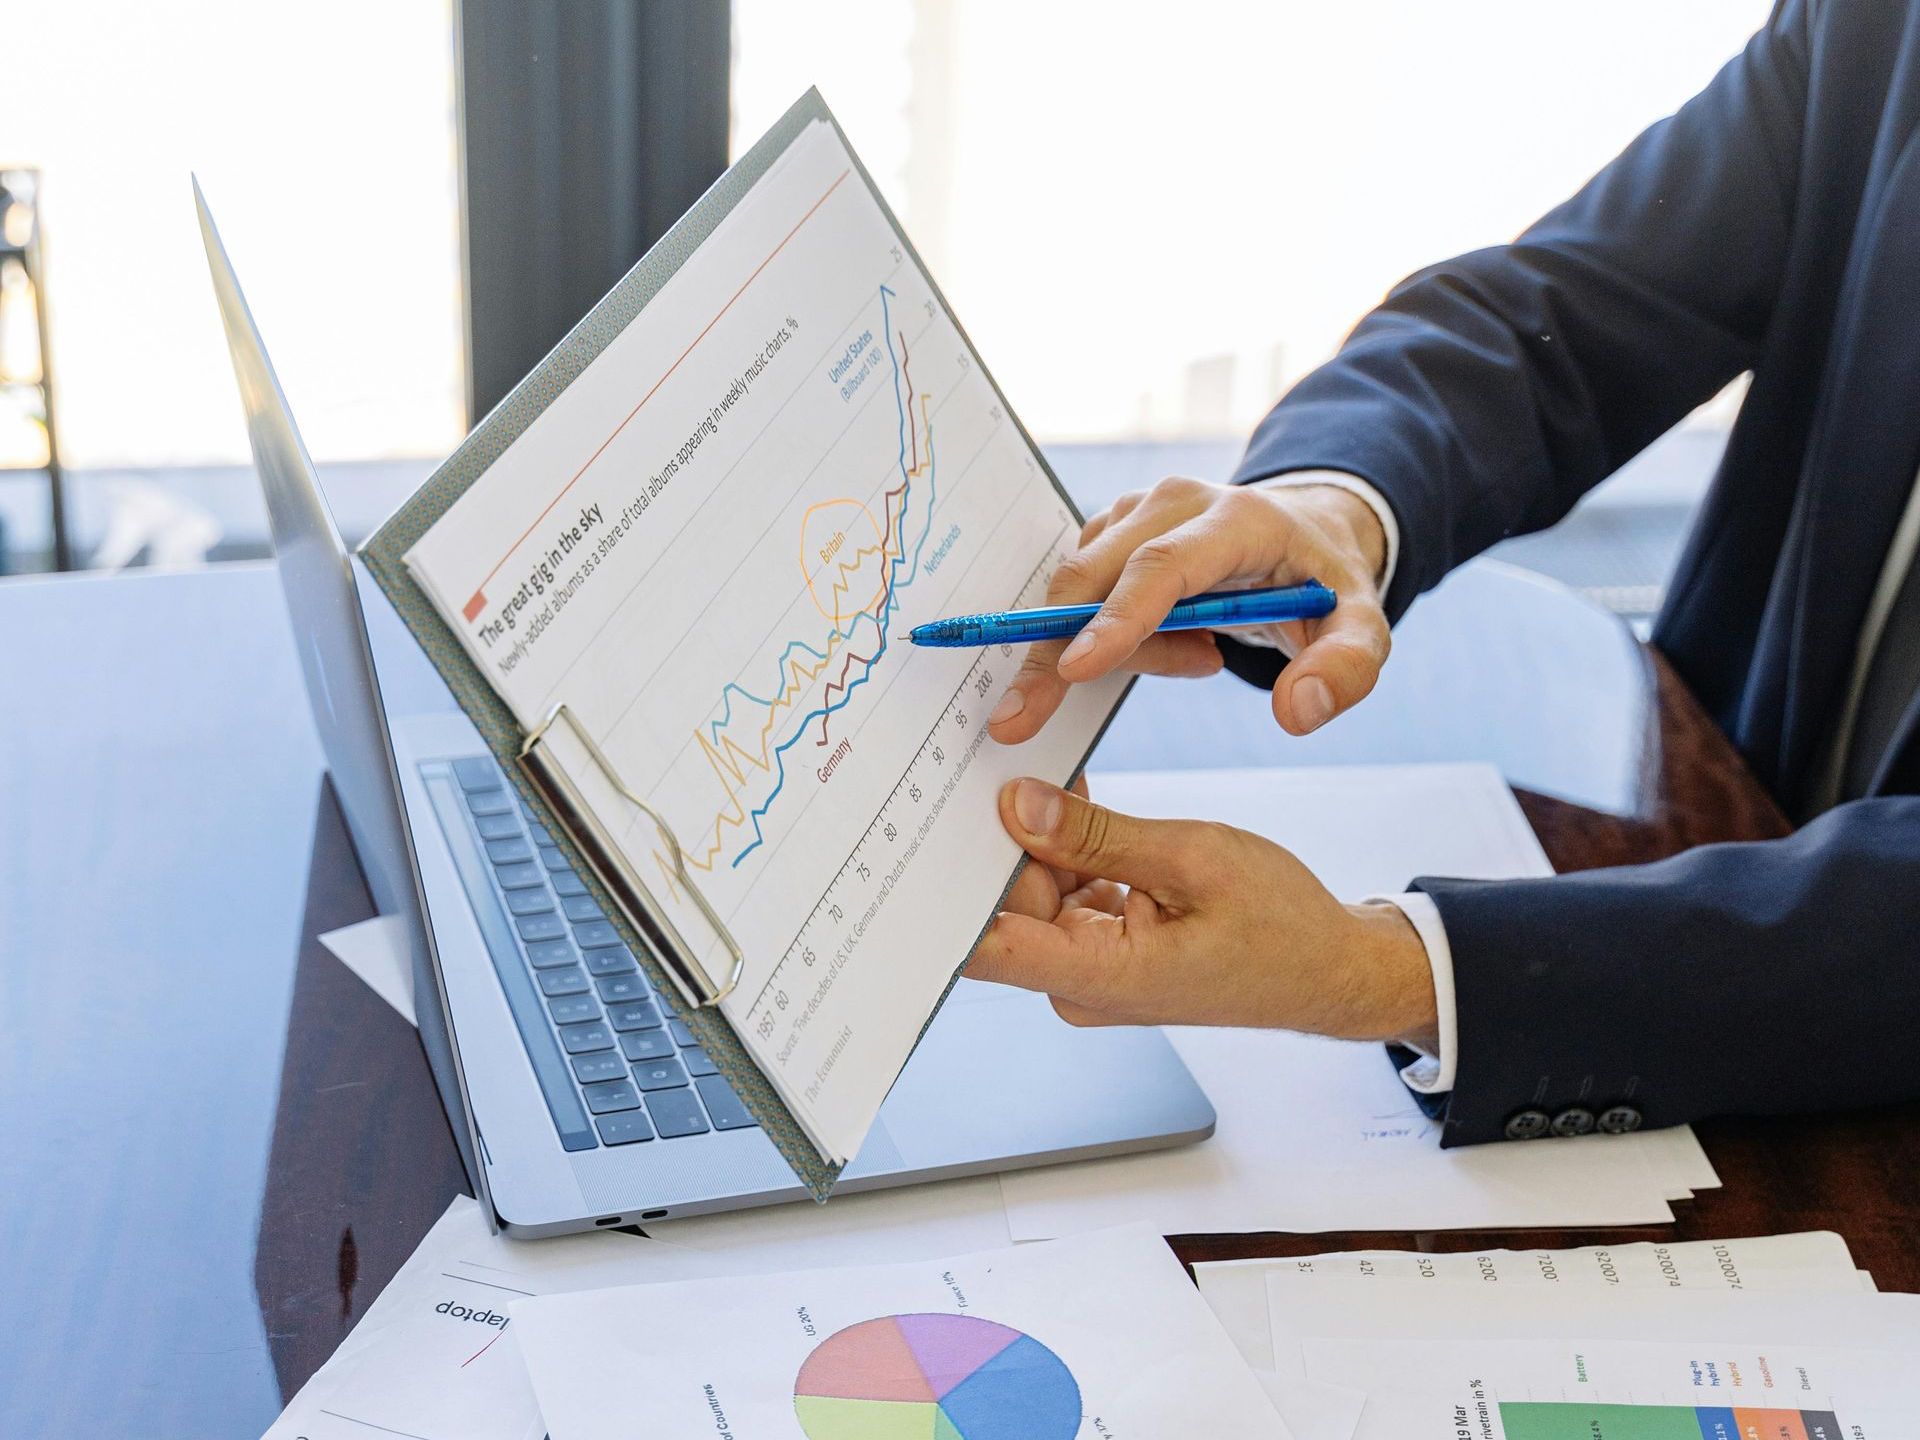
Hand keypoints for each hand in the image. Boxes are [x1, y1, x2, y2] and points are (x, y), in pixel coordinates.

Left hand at [971, 777, 1437, 1047]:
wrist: (1328, 969)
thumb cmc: (1281, 925)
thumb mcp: (1192, 857)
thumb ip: (1097, 835)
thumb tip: (1018, 806)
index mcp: (1100, 976)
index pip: (983, 947)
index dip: (942, 891)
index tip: (924, 829)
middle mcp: (1081, 982)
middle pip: (1004, 904)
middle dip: (1001, 837)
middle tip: (998, 761)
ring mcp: (1091, 967)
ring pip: (1033, 891)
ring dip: (1039, 838)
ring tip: (1046, 775)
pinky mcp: (1103, 947)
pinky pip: (1064, 892)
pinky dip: (1069, 850)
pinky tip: (1076, 804)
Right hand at [986, 474, 1389, 743]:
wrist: (1304, 535)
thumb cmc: (1325, 586)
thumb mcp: (1361, 629)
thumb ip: (1345, 670)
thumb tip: (1296, 712)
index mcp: (1236, 519)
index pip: (1162, 567)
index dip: (1115, 619)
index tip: (1072, 670)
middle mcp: (1174, 502)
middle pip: (1094, 577)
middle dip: (1052, 650)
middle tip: (1019, 720)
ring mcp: (1136, 511)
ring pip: (1084, 591)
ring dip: (1118, 648)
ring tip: (1200, 657)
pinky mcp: (1113, 529)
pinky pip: (1085, 595)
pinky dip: (1115, 637)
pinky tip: (1181, 644)